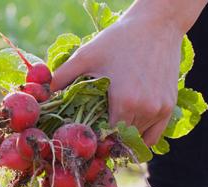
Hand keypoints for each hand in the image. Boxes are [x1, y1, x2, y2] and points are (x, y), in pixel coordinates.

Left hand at [51, 7, 183, 145]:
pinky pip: (152, 137)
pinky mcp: (168, 108)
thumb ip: (61, 78)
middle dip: (103, 140)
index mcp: (124, 102)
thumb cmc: (119, 40)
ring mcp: (159, 110)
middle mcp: (144, 110)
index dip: (91, 139)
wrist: (158, 25)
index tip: (81, 136)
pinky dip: (139, 139)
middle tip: (90, 135)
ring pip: (135, 140)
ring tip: (106, 131)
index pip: (104, 137)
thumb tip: (40, 96)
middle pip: (119, 140)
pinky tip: (125, 132)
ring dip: (120, 139)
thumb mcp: (85, 56)